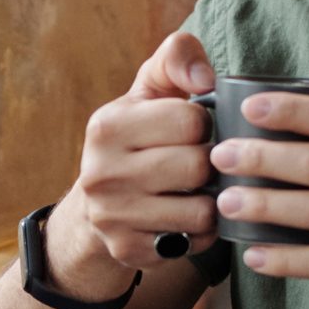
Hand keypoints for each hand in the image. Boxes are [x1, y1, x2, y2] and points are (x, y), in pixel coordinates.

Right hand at [60, 30, 220, 286]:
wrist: (97, 205)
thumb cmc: (139, 135)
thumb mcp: (150, 89)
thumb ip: (177, 57)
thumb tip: (206, 79)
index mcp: (106, 126)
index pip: (191, 120)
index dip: (204, 123)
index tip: (192, 129)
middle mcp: (101, 173)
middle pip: (198, 166)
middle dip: (210, 163)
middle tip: (199, 162)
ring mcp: (112, 217)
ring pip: (202, 209)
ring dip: (212, 200)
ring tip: (198, 190)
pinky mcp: (128, 251)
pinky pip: (196, 242)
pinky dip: (202, 231)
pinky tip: (187, 218)